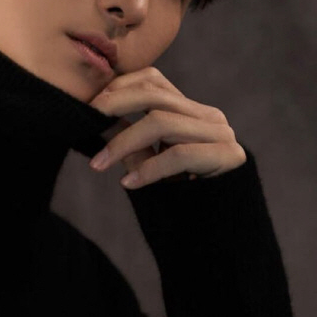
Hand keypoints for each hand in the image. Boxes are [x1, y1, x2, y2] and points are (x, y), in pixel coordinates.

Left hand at [88, 66, 246, 189]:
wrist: (222, 235)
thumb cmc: (182, 200)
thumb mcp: (149, 164)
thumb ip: (131, 141)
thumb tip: (96, 119)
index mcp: (192, 112)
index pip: (153, 80)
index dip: (120, 87)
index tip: (90, 106)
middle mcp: (209, 117)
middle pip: (155, 94)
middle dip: (115, 104)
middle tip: (88, 119)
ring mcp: (221, 134)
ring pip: (163, 121)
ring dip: (124, 141)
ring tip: (100, 163)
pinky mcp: (228, 157)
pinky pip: (181, 154)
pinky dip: (150, 168)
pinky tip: (130, 183)